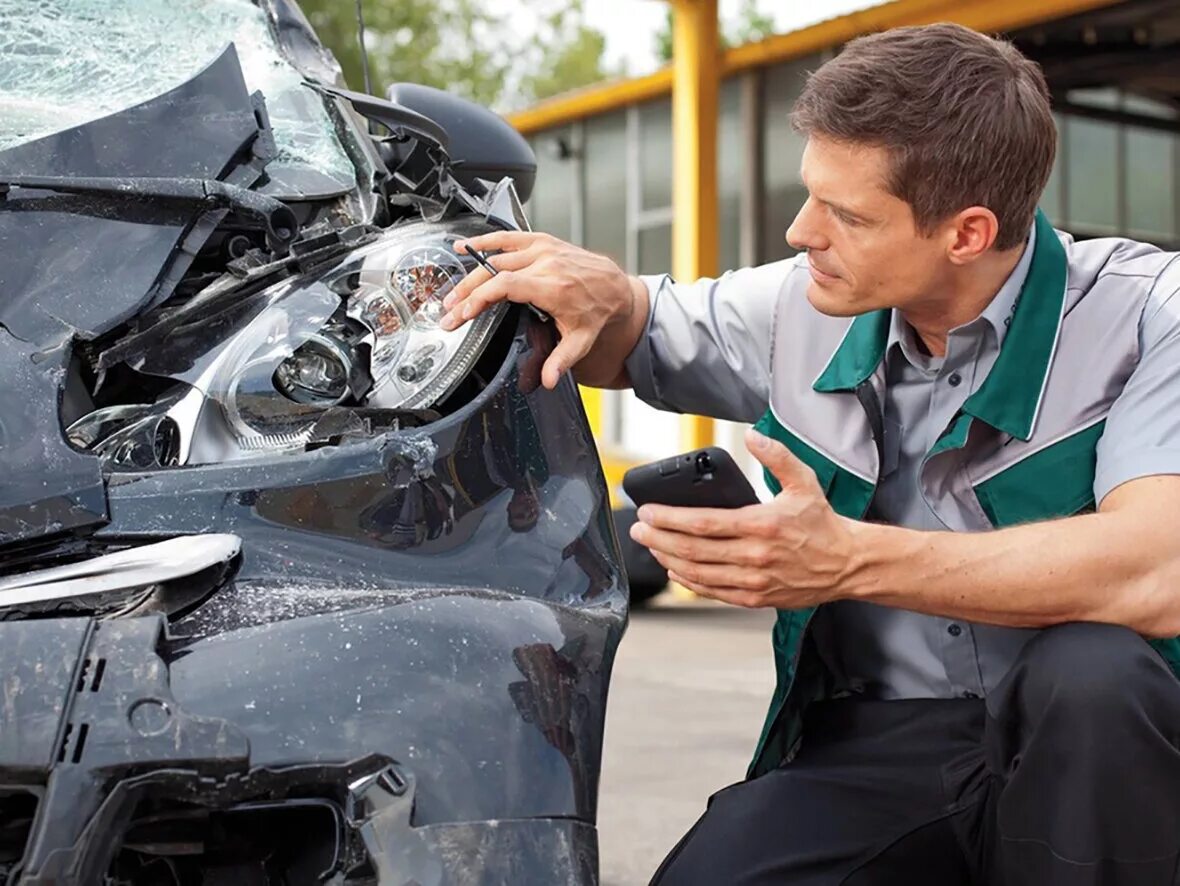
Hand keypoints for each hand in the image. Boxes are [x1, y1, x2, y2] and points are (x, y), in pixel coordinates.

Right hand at [440, 231, 645, 388]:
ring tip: (452, 291)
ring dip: (470, 273)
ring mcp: (544, 249)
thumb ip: (562, 360)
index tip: (462, 314)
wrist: (616, 288)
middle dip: (467, 292)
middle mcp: (546, 263)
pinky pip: (509, 237)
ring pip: (497, 256)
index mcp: (553, 286)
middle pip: (494, 272)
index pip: (505, 287)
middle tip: (448, 310)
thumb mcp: (581, 340)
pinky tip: (466, 246)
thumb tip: (548, 380)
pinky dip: (486, 240)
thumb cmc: (598, 311)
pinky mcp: (543, 241)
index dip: (479, 299)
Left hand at [629, 428, 862, 607]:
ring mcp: (753, 581)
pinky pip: (712, 592)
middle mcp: (754, 556)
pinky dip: (689, 582)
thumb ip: (776, 456)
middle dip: (658, 539)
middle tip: (638, 530)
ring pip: (698, 573)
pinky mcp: (755, 598)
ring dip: (668, 560)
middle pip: (692, 549)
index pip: (703, 523)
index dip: (669, 518)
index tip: (648, 512)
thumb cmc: (823, 523)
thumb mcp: (804, 481)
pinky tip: (675, 570)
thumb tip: (752, 437)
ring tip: (651, 547)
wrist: (846, 563)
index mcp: (761, 524)